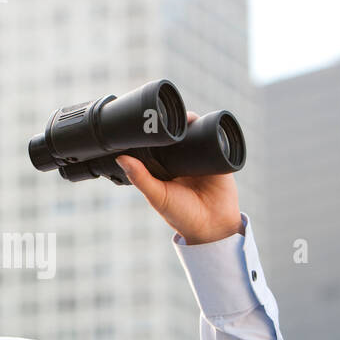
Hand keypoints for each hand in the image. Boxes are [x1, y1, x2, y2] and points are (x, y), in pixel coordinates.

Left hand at [115, 110, 242, 243]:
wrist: (213, 227)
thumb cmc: (182, 215)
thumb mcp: (158, 196)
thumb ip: (141, 178)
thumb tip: (120, 158)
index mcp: (164, 167)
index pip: (157, 144)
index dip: (152, 132)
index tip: (144, 119)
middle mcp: (181, 160)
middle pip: (176, 134)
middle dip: (172, 122)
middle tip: (165, 112)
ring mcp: (200, 157)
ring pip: (195, 133)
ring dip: (191, 122)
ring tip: (185, 116)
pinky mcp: (218, 158)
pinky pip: (215, 139)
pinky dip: (211, 129)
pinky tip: (203, 122)